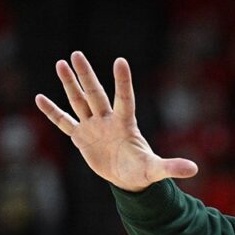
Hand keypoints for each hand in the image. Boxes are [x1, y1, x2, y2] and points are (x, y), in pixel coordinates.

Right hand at [35, 51, 197, 191]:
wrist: (128, 180)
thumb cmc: (143, 171)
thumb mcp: (156, 170)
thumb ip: (172, 167)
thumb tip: (194, 169)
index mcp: (125, 124)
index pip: (124, 98)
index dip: (122, 81)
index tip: (120, 60)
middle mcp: (108, 120)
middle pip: (95, 94)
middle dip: (86, 75)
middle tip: (77, 54)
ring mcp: (93, 127)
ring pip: (79, 102)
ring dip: (69, 84)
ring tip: (61, 63)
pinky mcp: (81, 138)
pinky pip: (64, 122)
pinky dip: (52, 112)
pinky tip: (40, 98)